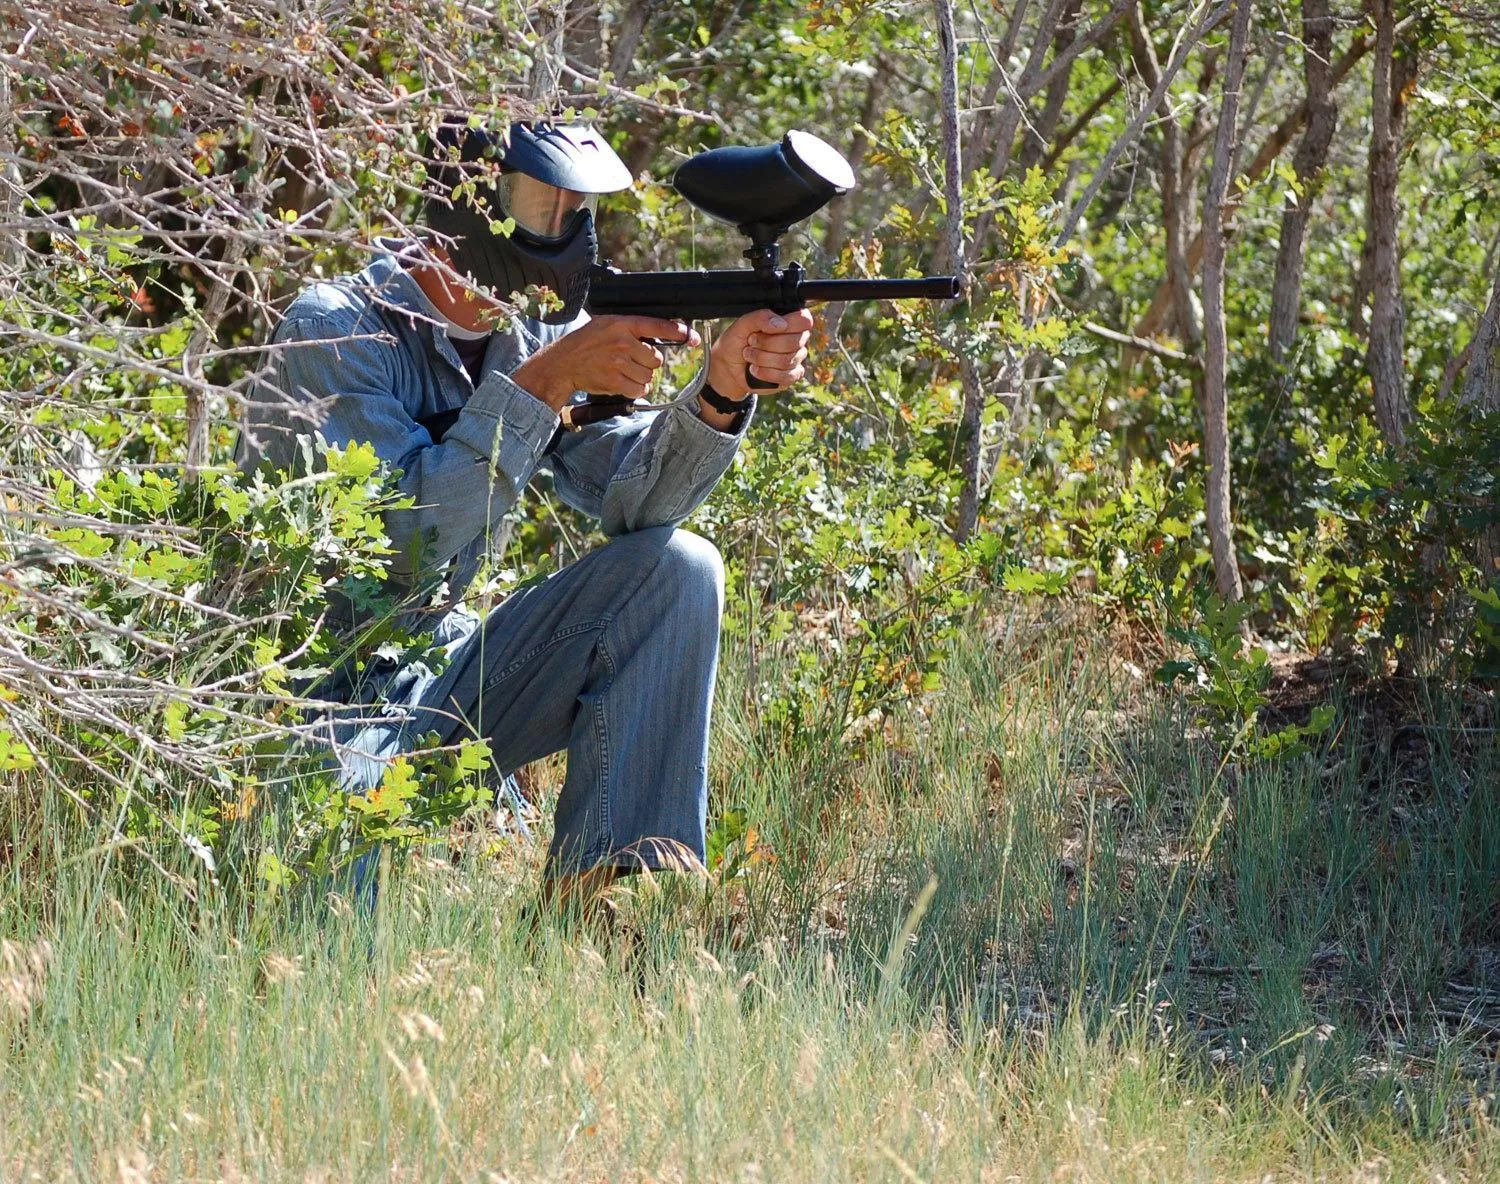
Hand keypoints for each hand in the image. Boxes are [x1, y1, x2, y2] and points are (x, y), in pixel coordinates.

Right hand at [512, 315, 700, 411]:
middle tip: (632, 360)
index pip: (657, 326)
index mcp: (622, 323)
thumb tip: (662, 333)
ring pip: (649, 375)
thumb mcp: (607, 324)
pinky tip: (623, 382)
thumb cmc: (587, 343)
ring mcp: (619, 362)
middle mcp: (622, 342)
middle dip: (648, 362)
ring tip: (624, 370)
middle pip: (656, 358)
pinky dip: (636, 389)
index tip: (690, 336)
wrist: (564, 363)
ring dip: (641, 377)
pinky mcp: (615, 381)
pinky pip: (640, 389)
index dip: (677, 331)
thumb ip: (632, 328)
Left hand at [708, 308, 814, 399]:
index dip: (790, 325)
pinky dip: (766, 373)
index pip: (804, 320)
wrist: (727, 367)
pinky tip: (755, 370)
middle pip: (795, 342)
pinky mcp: (791, 376)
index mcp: (788, 322)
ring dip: (762, 359)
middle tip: (751, 342)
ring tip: (750, 355)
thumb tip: (781, 324)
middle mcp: (796, 339)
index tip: (770, 329)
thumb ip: (761, 318)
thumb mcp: (743, 324)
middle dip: (767, 344)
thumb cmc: (736, 342)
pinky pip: (787, 376)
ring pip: (787, 360)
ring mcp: (795, 359)